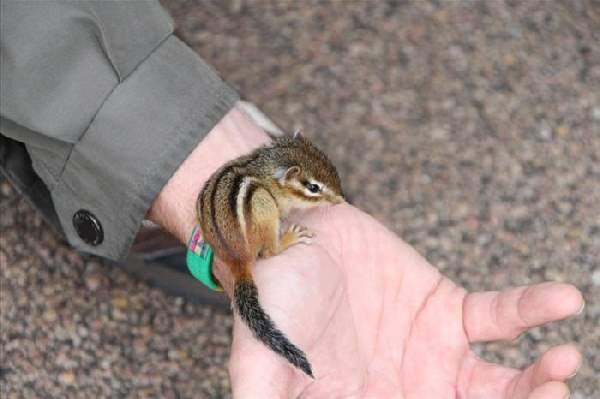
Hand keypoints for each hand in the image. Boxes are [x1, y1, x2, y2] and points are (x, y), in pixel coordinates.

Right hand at [214, 204, 583, 398]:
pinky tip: (561, 301)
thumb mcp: (262, 361)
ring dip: (540, 378)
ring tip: (563, 364)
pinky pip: (499, 316)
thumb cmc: (270, 300)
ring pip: (502, 382)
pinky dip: (533, 310)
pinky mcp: (446, 307)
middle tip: (553, 398)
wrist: (288, 236)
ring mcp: (434, 351)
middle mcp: (411, 391)